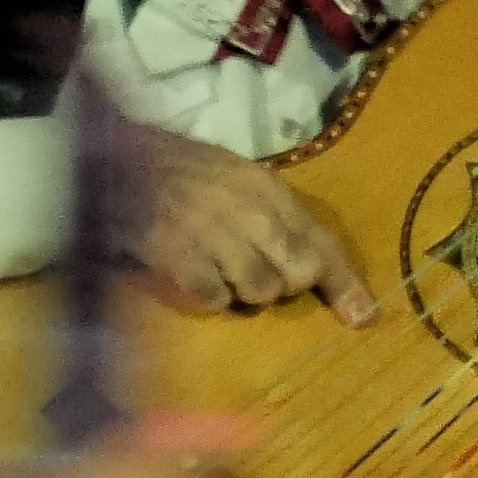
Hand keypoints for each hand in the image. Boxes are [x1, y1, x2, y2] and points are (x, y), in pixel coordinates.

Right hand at [125, 132, 371, 321]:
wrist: (114, 159)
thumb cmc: (177, 168)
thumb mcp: (236, 175)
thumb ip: (273, 214)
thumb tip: (310, 263)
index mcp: (267, 188)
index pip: (321, 240)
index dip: (345, 283)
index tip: (363, 318)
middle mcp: (249, 212)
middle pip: (298, 273)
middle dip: (287, 285)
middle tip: (261, 273)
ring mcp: (214, 236)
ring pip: (259, 291)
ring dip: (245, 291)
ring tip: (220, 269)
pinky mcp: (179, 258)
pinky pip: (214, 299)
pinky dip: (208, 296)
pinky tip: (193, 274)